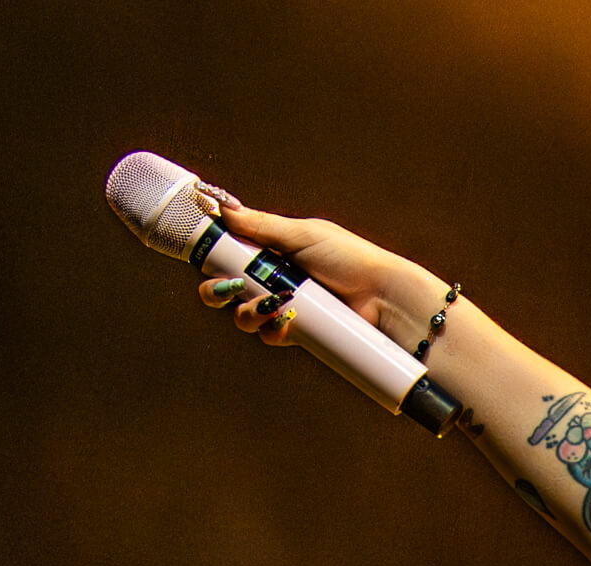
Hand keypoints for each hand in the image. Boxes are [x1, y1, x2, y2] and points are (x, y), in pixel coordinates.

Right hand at [197, 204, 429, 346]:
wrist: (384, 296)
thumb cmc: (350, 259)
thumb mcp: (304, 235)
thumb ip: (260, 225)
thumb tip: (220, 206)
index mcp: (272, 251)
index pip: (228, 255)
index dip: (212, 258)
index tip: (205, 258)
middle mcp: (273, 279)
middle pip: (225, 289)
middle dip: (217, 290)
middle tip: (232, 287)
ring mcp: (284, 306)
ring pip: (243, 315)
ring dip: (247, 311)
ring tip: (273, 303)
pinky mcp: (297, 332)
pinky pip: (268, 334)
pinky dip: (270, 329)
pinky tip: (284, 321)